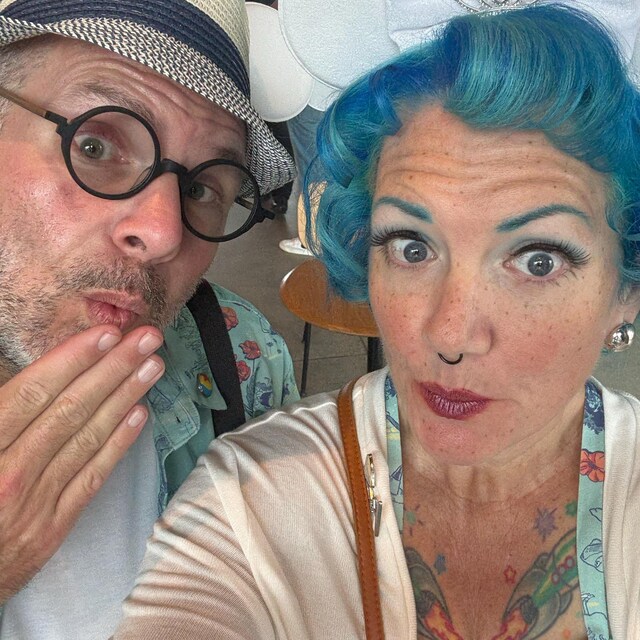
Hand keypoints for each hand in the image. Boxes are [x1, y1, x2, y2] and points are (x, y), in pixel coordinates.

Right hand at [0, 324, 164, 602]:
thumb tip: (28, 380)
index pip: (32, 394)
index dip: (73, 360)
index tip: (107, 333)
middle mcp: (10, 473)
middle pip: (71, 410)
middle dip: (113, 368)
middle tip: (148, 338)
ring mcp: (36, 502)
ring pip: (89, 437)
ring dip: (126, 396)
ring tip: (154, 365)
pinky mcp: (54, 525)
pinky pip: (92, 476)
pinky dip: (117, 443)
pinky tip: (140, 414)